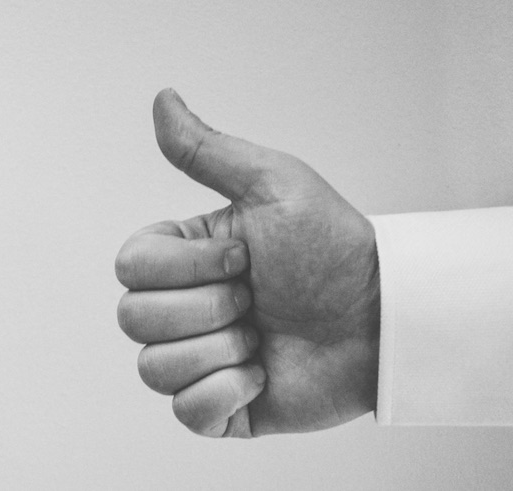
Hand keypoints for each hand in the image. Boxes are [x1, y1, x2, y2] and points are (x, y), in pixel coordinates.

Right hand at [115, 89, 379, 437]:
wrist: (383, 320)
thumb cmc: (333, 248)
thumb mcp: (272, 185)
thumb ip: (206, 151)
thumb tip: (162, 99)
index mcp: (183, 259)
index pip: (129, 267)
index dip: (186, 266)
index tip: (245, 256)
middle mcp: (181, 308)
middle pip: (134, 318)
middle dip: (207, 308)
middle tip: (257, 298)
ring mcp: (197, 359)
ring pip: (153, 368)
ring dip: (220, 351)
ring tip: (262, 338)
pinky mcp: (217, 408)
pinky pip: (185, 412)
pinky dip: (225, 394)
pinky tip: (260, 376)